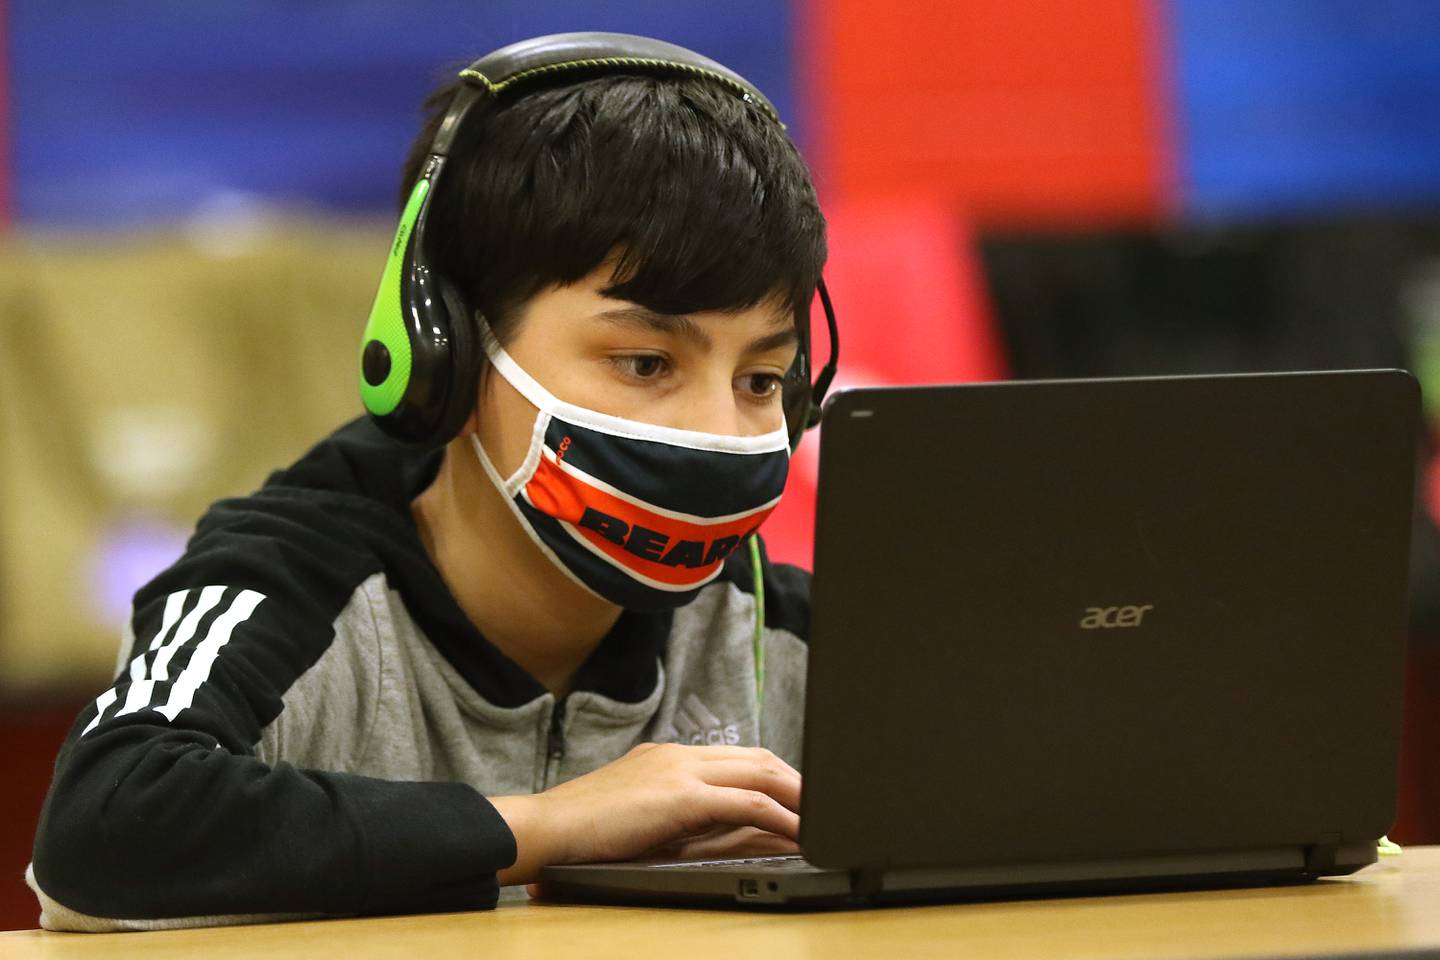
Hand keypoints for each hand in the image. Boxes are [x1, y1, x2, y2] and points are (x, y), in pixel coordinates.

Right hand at [492, 742, 800, 887]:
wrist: (544, 828)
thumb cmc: (580, 833)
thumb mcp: (637, 816)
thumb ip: (674, 813)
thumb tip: (714, 828)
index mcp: (667, 757)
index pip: (737, 757)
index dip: (775, 773)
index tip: (798, 793)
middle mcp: (679, 755)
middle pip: (758, 758)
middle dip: (797, 780)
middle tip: (826, 804)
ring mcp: (681, 771)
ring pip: (760, 774)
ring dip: (799, 796)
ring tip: (825, 817)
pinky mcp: (682, 797)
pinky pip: (747, 804)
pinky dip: (780, 817)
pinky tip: (799, 834)